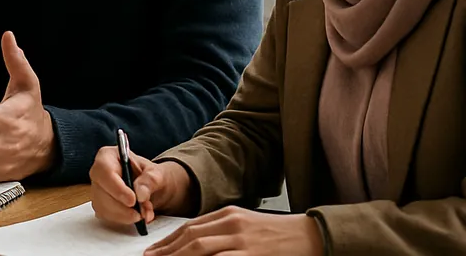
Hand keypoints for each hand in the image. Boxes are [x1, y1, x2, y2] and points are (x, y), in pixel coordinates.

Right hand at [90, 148, 195, 225]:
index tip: (132, 200)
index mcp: (108, 156)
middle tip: (142, 212)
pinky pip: (107, 216)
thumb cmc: (149, 176)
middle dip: (123, 207)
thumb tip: (140, 194)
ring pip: (103, 207)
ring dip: (125, 215)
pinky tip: (136, 215)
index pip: (104, 171)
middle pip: (101, 192)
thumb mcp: (156, 173)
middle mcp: (98, 173)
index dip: (117, 188)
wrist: (150, 188)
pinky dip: (124, 219)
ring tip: (144, 212)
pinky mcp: (100, 205)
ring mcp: (97, 190)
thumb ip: (150, 180)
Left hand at [145, 206, 322, 255]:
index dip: (169, 240)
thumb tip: (196, 244)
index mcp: (228, 214)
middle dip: (166, 250)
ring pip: (200, 249)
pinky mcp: (251, 254)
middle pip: (190, 237)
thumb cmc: (278, 234)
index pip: (190, 227)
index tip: (154, 250)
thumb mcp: (246, 225)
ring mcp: (241, 240)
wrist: (311, 236)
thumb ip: (222, 231)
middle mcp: (231, 224)